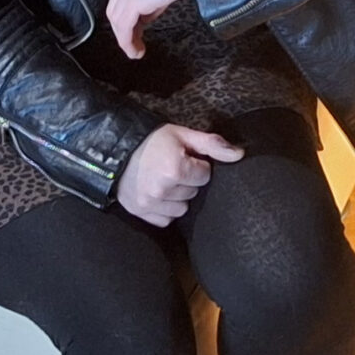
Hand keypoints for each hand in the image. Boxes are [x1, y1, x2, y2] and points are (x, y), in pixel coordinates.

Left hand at [106, 0, 192, 57]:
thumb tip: (152, 9)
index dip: (128, 11)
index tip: (139, 24)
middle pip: (115, 5)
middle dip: (124, 25)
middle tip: (135, 38)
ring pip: (116, 17)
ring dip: (124, 36)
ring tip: (134, 48)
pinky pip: (123, 26)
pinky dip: (127, 42)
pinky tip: (135, 50)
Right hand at [117, 123, 244, 226]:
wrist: (114, 150)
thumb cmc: (152, 140)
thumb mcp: (183, 134)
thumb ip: (213, 145)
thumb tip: (240, 154)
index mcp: (175, 169)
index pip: (205, 175)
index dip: (198, 165)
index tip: (185, 158)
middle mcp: (162, 190)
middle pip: (193, 192)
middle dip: (188, 180)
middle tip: (173, 168)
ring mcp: (149, 204)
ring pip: (181, 208)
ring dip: (177, 196)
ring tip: (165, 181)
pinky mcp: (140, 212)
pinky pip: (165, 219)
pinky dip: (165, 209)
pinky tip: (159, 194)